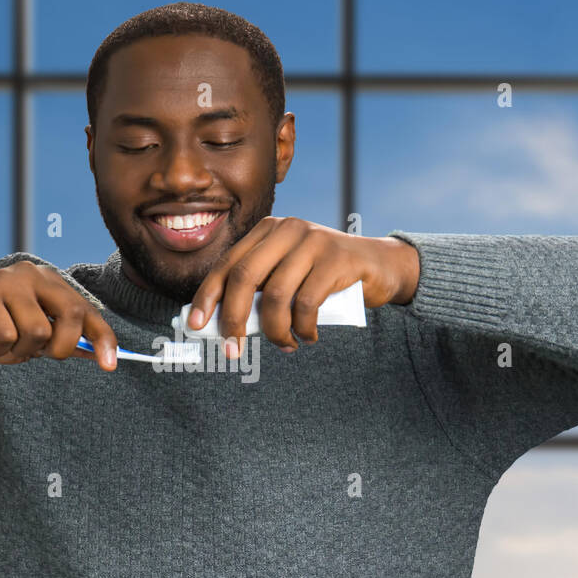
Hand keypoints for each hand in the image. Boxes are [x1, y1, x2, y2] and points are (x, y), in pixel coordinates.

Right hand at [0, 262, 119, 369]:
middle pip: (69, 316)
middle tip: (36, 353)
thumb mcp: (32, 336)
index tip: (110, 365)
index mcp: (49, 281)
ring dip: (21, 351)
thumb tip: (103, 356)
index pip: (85, 309)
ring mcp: (5, 281)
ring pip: (36, 331)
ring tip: (3, 344)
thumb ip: (64, 340)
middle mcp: (31, 274)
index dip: (102, 338)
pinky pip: (5, 335)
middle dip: (59, 347)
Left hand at [186, 217, 420, 355]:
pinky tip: (308, 336)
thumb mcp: (288, 277)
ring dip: (275, 331)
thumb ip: (261, 292)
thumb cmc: (325, 277)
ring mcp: (312, 240)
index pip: (227, 265)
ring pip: (276, 295)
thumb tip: (225, 327)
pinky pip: (307, 303)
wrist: (380, 266)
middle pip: (244, 277)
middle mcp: (286, 229)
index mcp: (267, 230)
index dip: (207, 296)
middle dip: (234, 318)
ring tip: (285, 345)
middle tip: (233, 349)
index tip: (197, 325)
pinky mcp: (336, 258)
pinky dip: (303, 328)